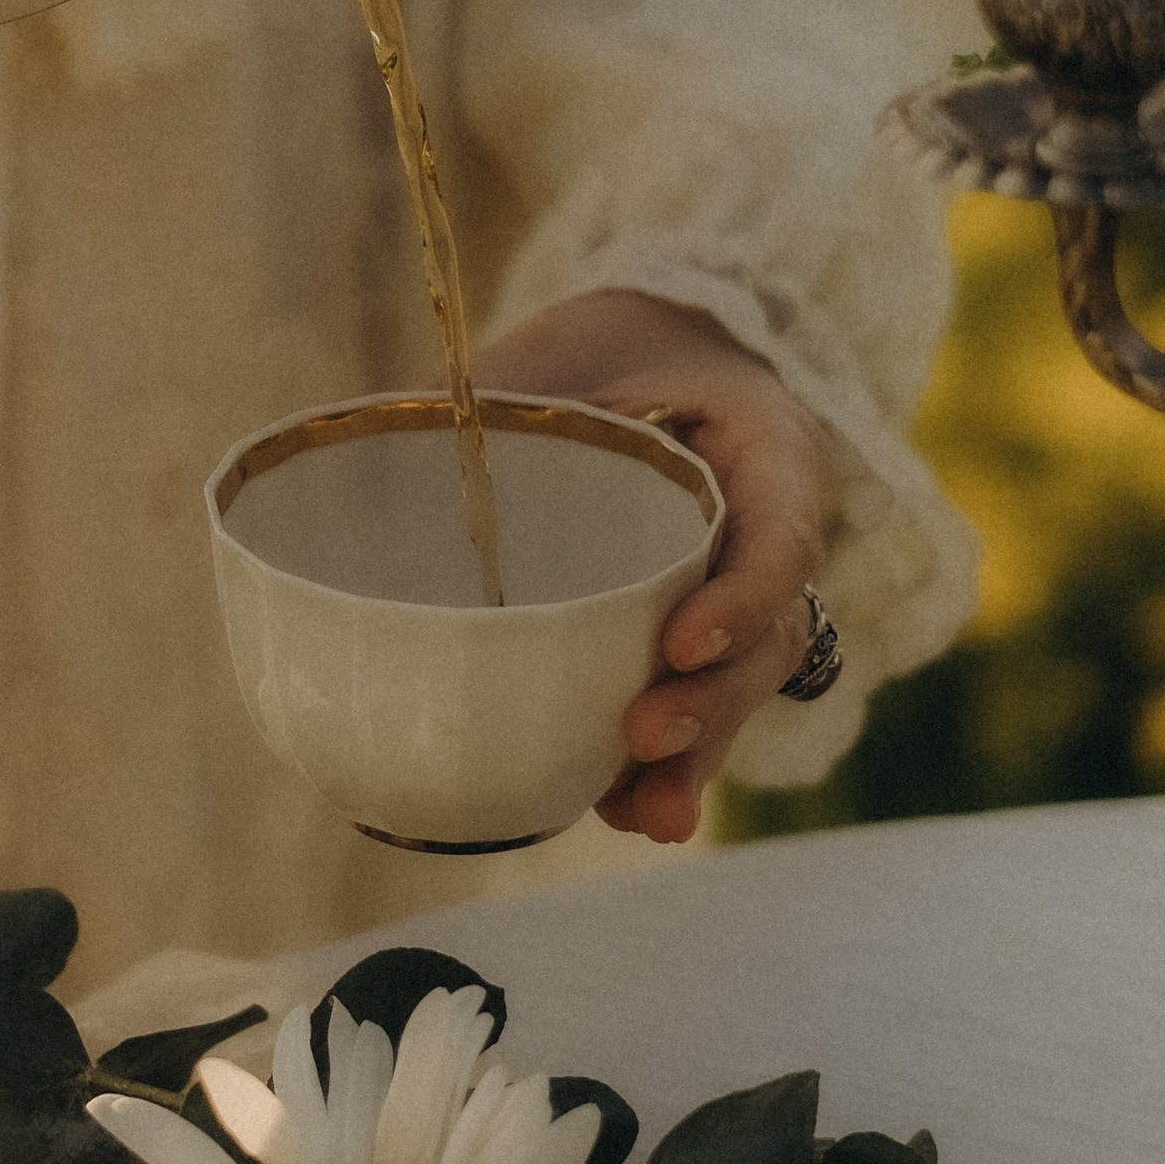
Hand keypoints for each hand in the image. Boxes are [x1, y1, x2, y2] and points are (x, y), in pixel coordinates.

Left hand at [473, 288, 826, 846]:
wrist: (651, 354)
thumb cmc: (608, 347)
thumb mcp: (569, 347)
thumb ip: (503, 393)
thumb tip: (383, 431)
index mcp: (769, 451)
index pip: (781, 537)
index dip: (741, 599)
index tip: (676, 641)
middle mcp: (770, 535)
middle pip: (767, 639)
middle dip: (712, 702)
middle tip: (643, 736)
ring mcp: (738, 596)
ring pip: (738, 689)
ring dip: (695, 756)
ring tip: (646, 816)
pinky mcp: (693, 641)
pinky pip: (695, 704)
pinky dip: (664, 766)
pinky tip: (621, 812)